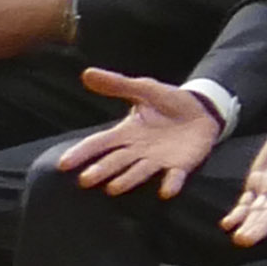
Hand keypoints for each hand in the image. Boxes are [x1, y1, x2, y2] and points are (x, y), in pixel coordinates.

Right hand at [57, 68, 225, 197]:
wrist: (203, 110)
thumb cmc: (168, 102)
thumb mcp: (144, 89)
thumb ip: (118, 85)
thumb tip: (87, 73)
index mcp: (126, 132)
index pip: (99, 143)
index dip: (82, 152)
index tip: (63, 164)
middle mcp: (138, 150)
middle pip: (116, 161)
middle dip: (101, 170)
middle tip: (85, 180)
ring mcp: (158, 160)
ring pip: (139, 171)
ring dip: (127, 180)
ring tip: (113, 188)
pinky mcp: (181, 165)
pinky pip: (174, 176)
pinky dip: (171, 183)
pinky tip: (166, 192)